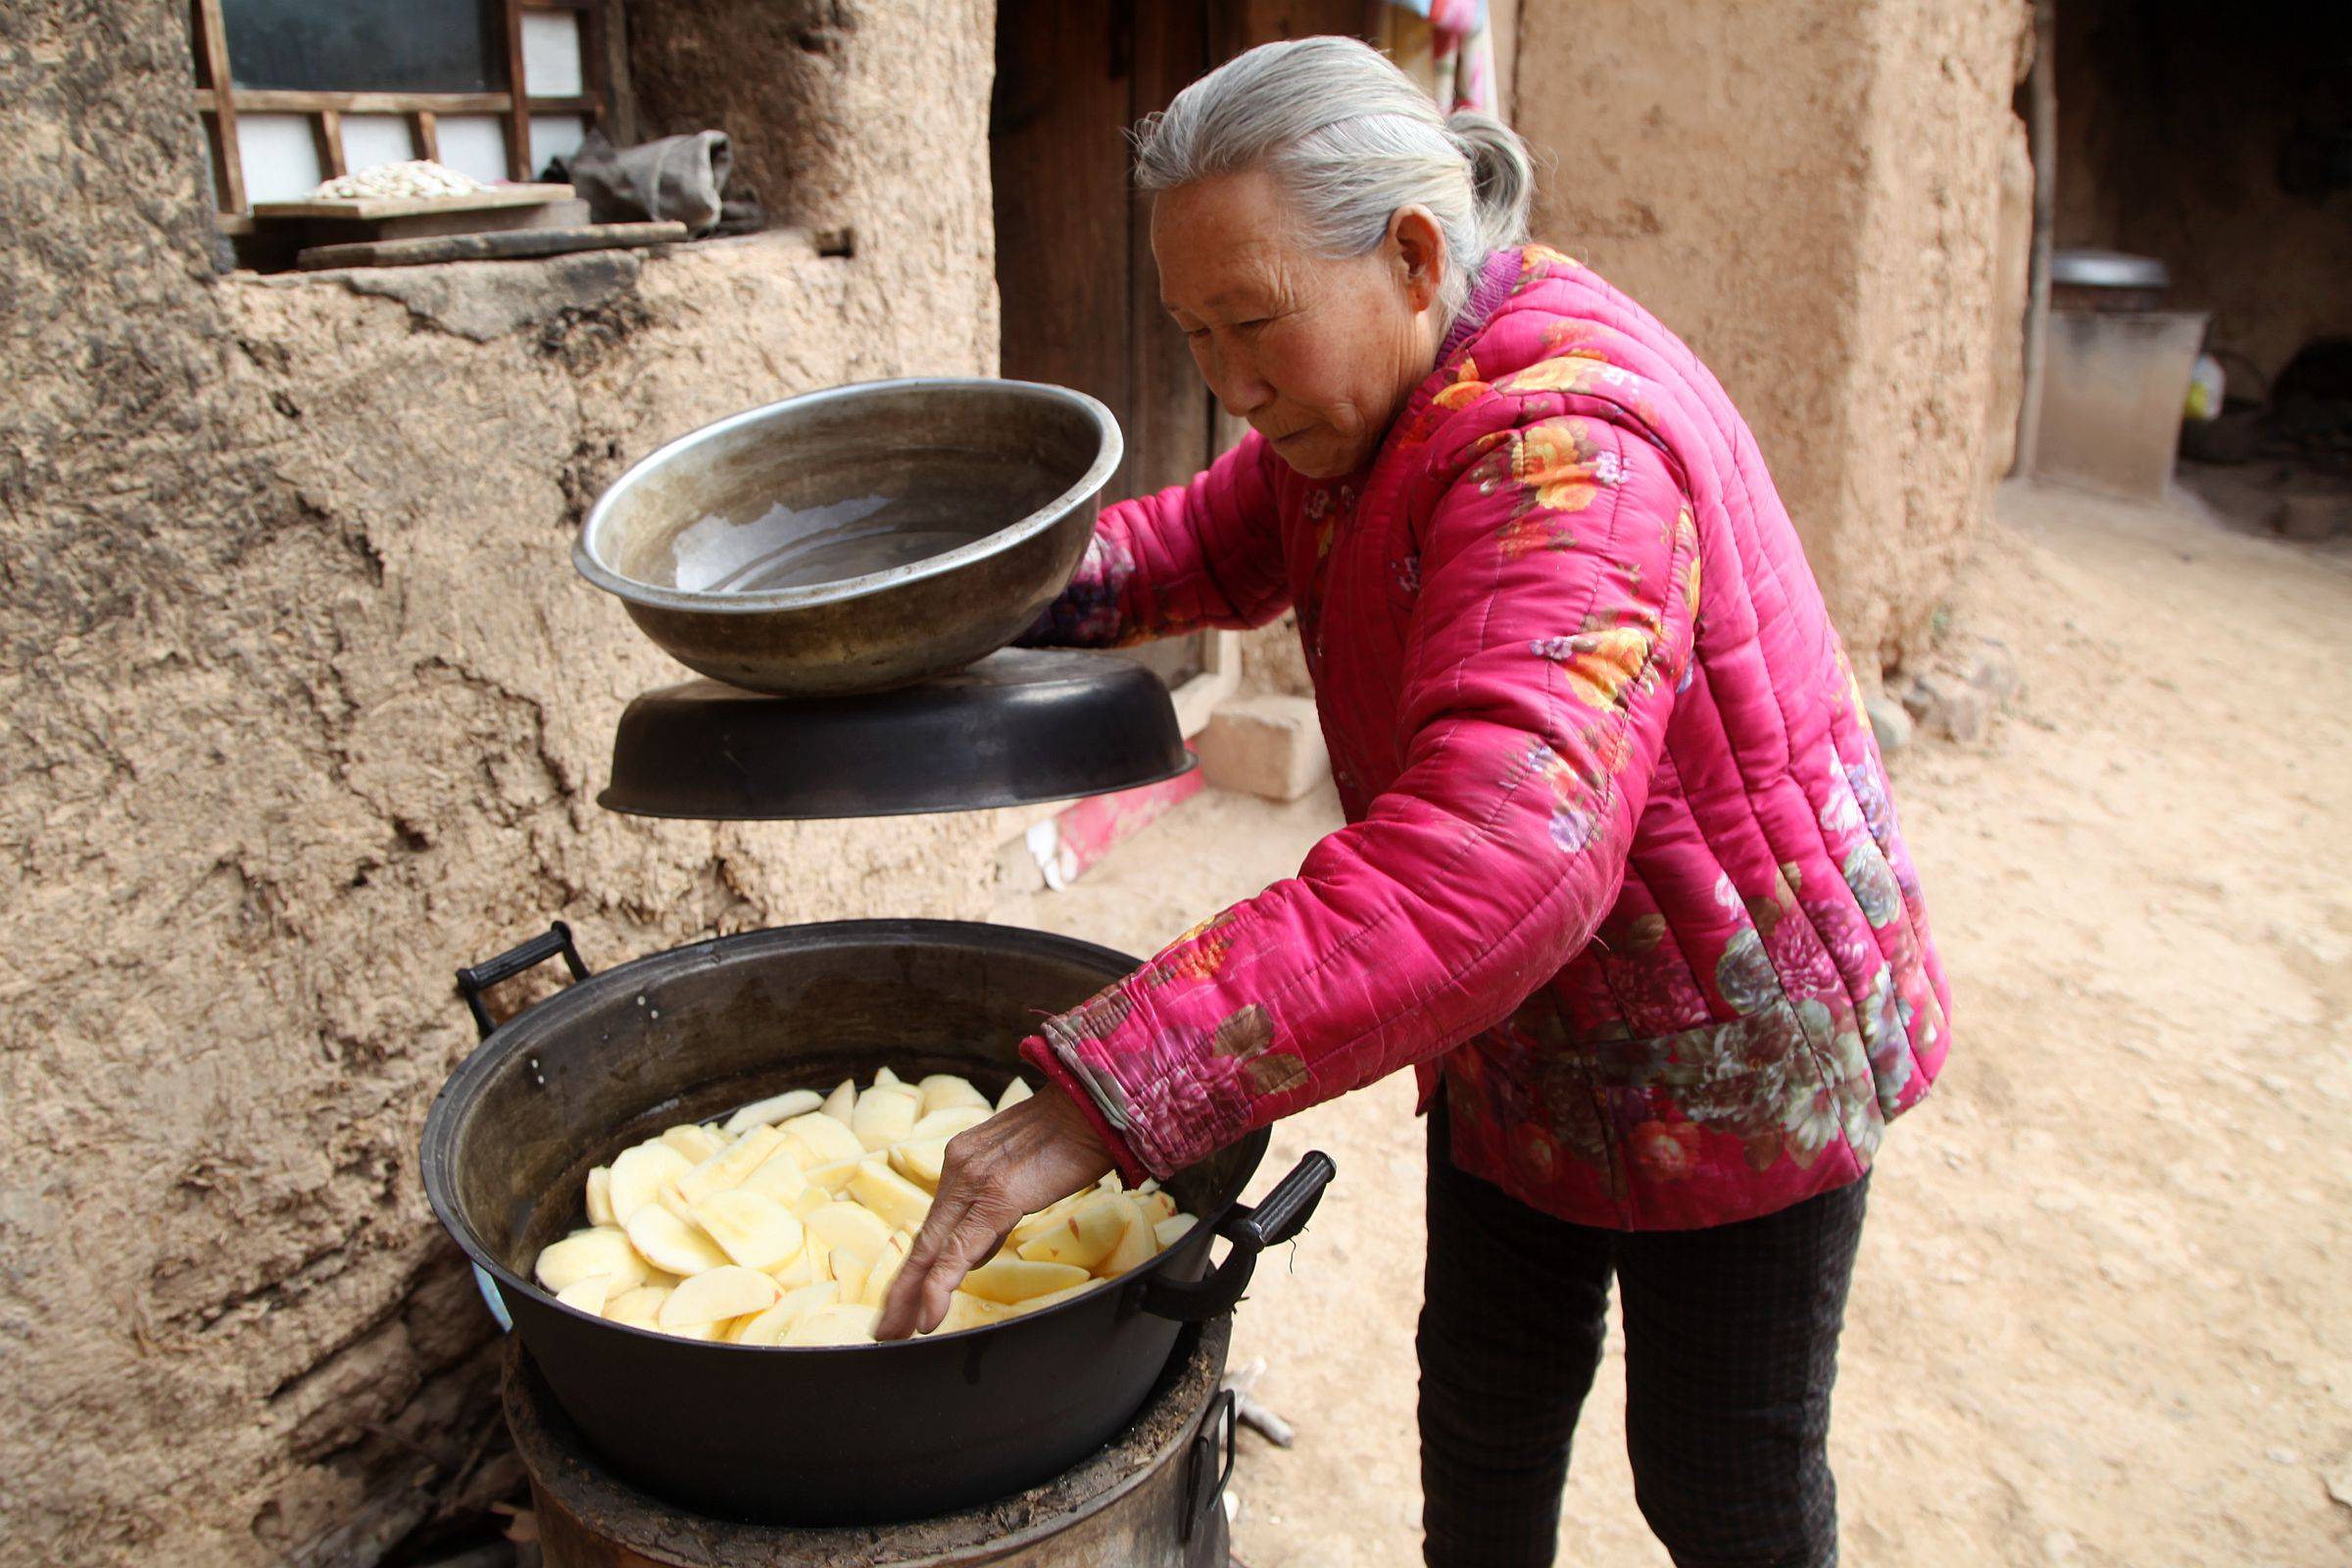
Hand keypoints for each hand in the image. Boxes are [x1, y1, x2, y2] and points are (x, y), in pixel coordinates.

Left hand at [875, 1082, 1114, 1338]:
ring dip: (910, 1296)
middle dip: (900, 1290)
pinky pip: (960, 1250)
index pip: (933, 1224)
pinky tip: (929, 1317)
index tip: (900, 1300)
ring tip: (895, 1333)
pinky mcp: (996, 1196)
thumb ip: (993, 1211)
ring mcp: (974, 1180)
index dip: (914, 1266)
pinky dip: (940, 1286)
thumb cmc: (1074, 1135)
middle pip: (923, 1240)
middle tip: (882, 1330)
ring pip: (932, 1249)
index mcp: (963, 1159)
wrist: (1096, 1103)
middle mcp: (958, 1167)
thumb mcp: (1022, 1172)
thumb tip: (973, 1256)